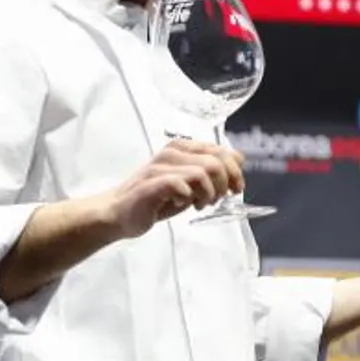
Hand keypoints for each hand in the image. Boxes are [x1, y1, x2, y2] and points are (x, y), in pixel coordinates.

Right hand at [107, 138, 245, 235]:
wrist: (119, 213)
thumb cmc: (156, 198)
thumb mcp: (190, 183)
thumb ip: (211, 170)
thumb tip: (239, 160)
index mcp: (183, 147)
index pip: (221, 151)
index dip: (235, 171)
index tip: (235, 189)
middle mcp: (172, 152)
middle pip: (215, 162)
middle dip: (224, 184)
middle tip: (215, 200)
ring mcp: (160, 166)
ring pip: (202, 173)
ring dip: (207, 193)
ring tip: (200, 204)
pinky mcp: (152, 183)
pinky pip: (181, 185)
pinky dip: (188, 198)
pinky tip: (182, 204)